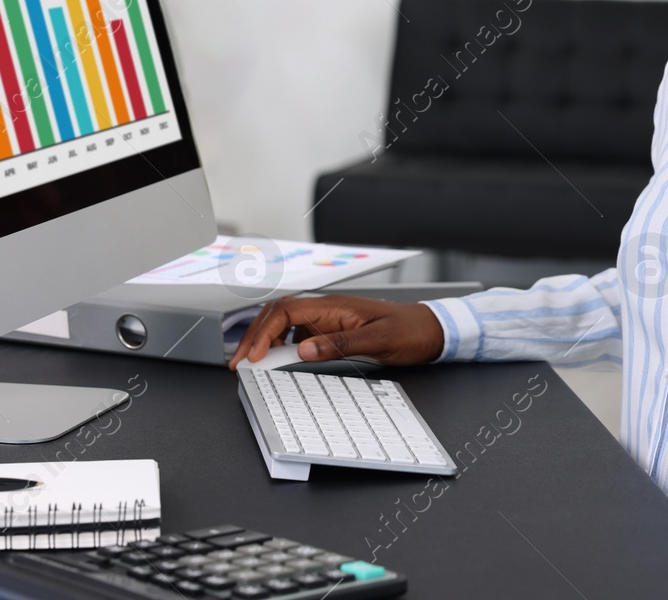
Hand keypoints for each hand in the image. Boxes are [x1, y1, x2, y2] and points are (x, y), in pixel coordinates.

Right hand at [227, 295, 444, 369]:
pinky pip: (298, 334)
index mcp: (335, 306)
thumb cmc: (408, 331)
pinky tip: (276, 360)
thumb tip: (303, 349)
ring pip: (284, 323)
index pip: (287, 311)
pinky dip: (280, 346)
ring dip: (264, 340)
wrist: (429, 331)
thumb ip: (339, 344)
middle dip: (254, 335)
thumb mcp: (377, 341)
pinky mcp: (331, 331)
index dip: (264, 332)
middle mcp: (327, 309)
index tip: (252, 355)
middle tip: (238, 362)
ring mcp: (328, 319)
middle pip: (278, 314)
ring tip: (250, 362)